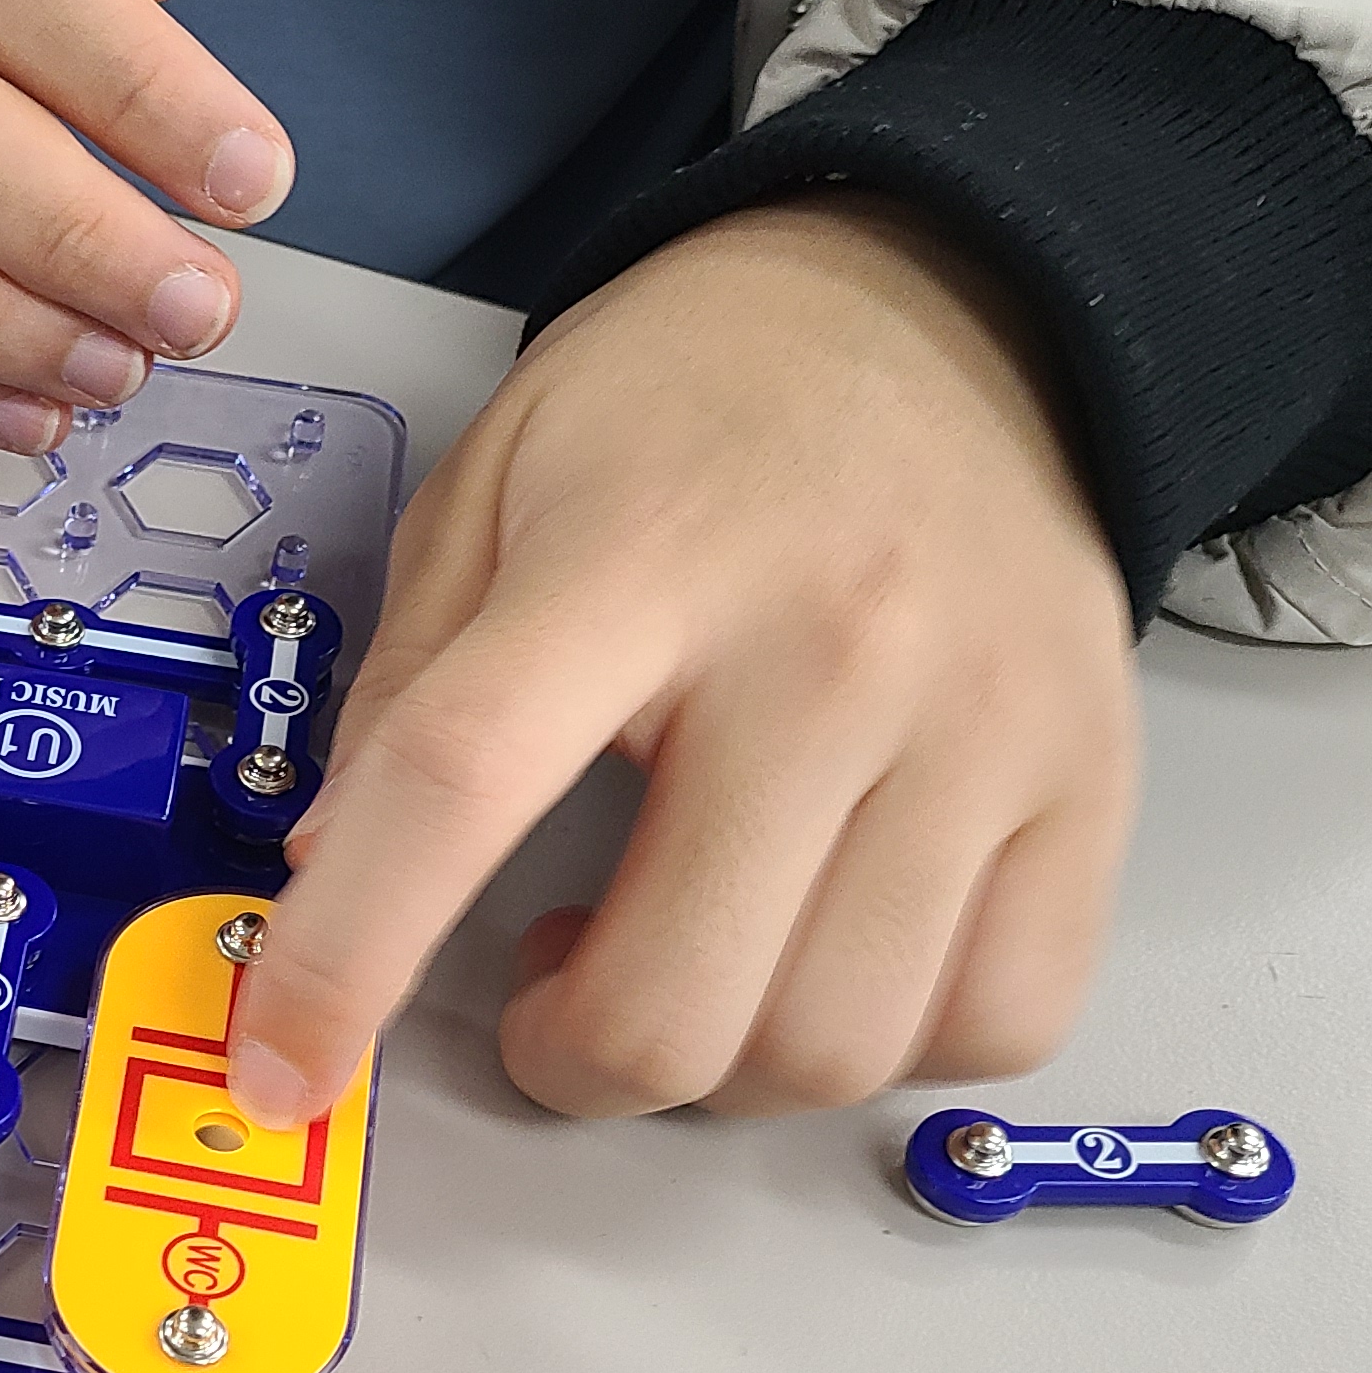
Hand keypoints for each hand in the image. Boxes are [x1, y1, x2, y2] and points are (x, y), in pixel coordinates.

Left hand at [230, 194, 1139, 1124]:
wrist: (949, 302)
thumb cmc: (697, 406)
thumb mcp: (492, 485)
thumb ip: (405, 686)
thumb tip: (334, 874)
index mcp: (638, 558)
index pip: (464, 781)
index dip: (349, 957)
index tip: (281, 1070)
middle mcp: (830, 651)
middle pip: (668, 1001)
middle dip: (562, 1058)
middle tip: (540, 989)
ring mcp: (981, 731)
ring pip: (825, 1050)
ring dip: (714, 1066)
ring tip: (678, 948)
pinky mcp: (1090, 788)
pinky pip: (990, 1022)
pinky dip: (883, 1046)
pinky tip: (819, 955)